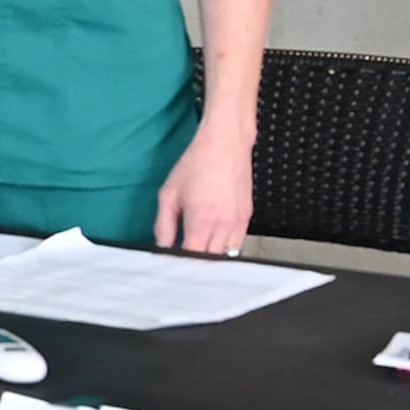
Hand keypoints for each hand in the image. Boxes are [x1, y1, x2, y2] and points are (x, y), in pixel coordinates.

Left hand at [155, 123, 255, 255]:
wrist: (225, 145)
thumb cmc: (196, 164)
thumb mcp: (169, 194)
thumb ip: (164, 225)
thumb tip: (162, 247)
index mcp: (201, 219)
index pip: (192, 256)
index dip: (180, 263)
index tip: (171, 264)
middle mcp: (223, 224)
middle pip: (210, 260)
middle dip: (195, 264)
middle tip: (181, 261)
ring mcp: (238, 222)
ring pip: (226, 255)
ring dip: (211, 257)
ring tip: (197, 253)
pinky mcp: (247, 218)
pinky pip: (237, 244)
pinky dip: (225, 248)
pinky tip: (212, 243)